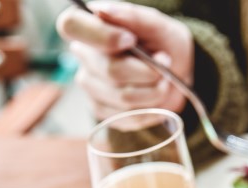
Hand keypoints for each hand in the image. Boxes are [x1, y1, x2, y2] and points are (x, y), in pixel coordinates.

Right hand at [56, 1, 193, 119]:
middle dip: (147, 71)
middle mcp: (84, 55)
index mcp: (90, 26)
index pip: (71, 25)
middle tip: (165, 62)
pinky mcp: (102, 110)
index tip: (130, 40)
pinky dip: (150, 109)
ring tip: (164, 80)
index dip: (102, 36)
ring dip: (153, 91)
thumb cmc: (162, 42)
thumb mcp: (155, 23)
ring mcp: (90, 85)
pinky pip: (128, 116)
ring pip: (123, 96)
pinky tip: (156, 97)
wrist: (176, 71)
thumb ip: (131, 16)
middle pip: (110, 70)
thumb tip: (104, 11)